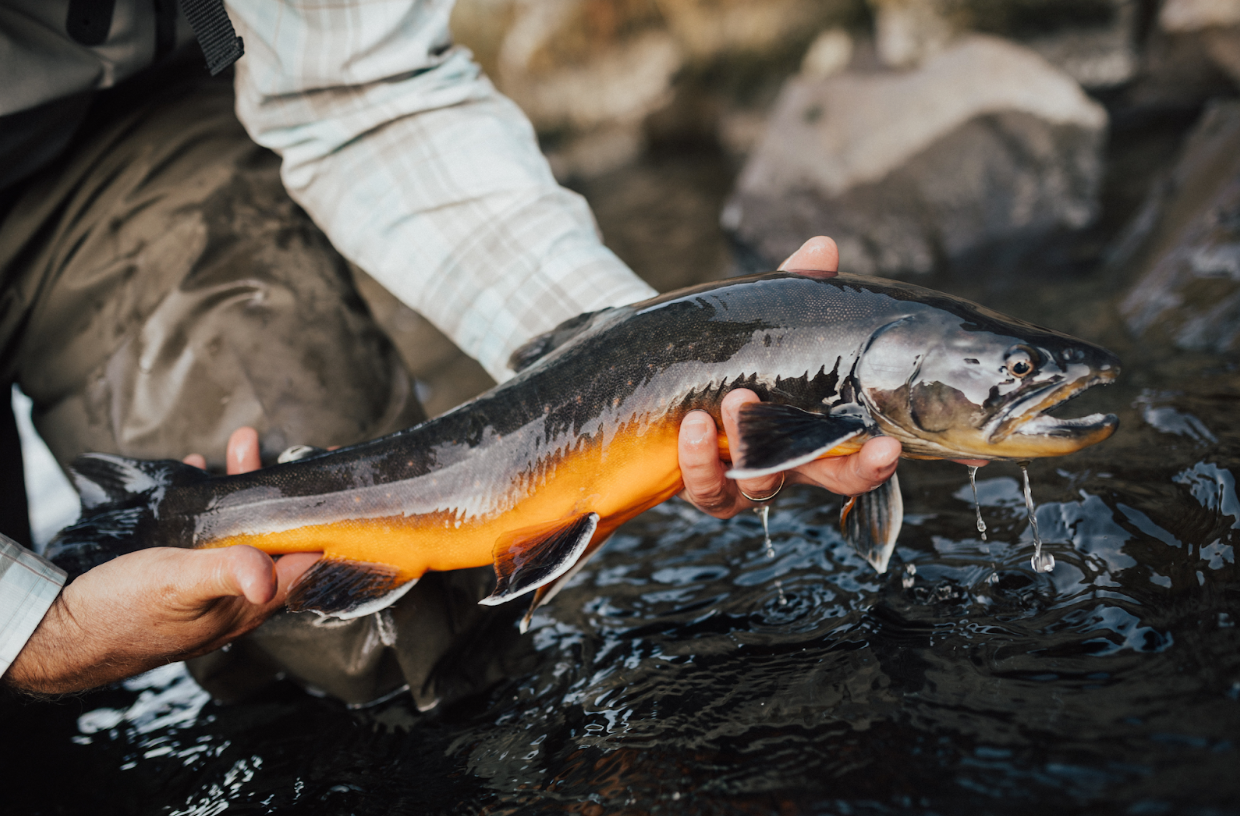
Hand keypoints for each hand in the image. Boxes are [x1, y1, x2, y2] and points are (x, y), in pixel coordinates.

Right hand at [6, 429, 317, 693]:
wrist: (62, 636)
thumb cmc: (122, 615)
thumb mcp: (178, 584)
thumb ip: (227, 573)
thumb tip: (270, 576)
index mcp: (252, 604)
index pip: (312, 563)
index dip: (332, 527)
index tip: (342, 489)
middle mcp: (240, 597)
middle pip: (279, 538)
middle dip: (283, 492)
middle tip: (284, 451)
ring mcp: (212, 587)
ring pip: (244, 531)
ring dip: (244, 488)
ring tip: (239, 445)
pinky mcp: (183, 577)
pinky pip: (208, 535)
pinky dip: (208, 502)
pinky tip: (197, 474)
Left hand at [675, 237, 897, 517]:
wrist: (673, 377)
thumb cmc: (740, 356)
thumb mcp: (770, 324)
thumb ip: (797, 290)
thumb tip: (821, 247)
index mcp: (820, 430)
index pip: (863, 456)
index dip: (879, 460)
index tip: (890, 447)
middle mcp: (795, 462)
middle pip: (835, 480)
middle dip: (852, 469)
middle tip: (848, 440)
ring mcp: (751, 480)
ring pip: (762, 484)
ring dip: (751, 441)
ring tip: (738, 398)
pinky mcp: (708, 488)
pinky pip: (708, 490)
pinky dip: (700, 460)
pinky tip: (693, 426)